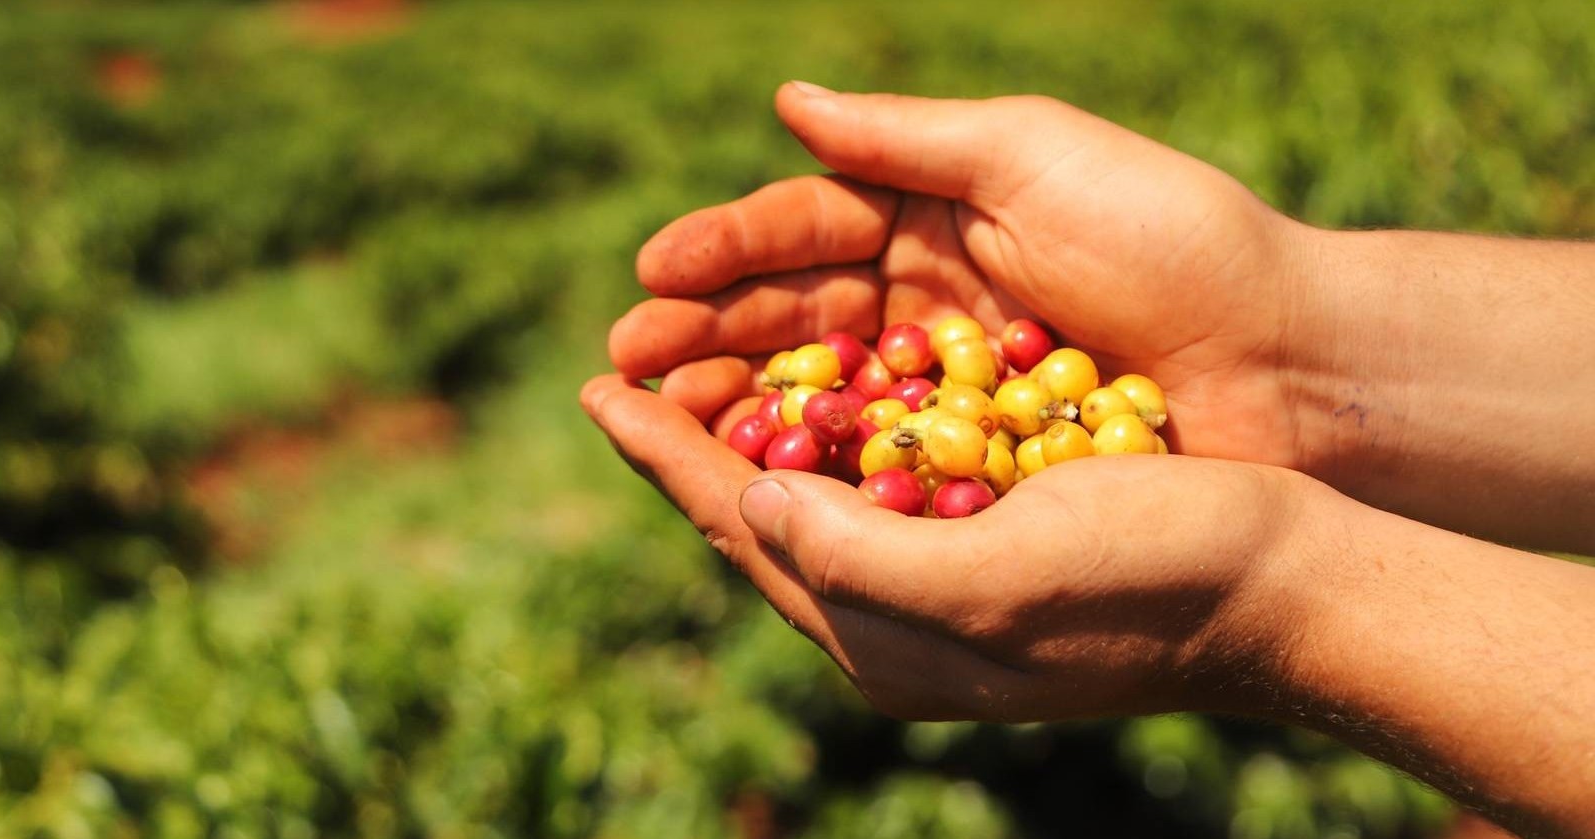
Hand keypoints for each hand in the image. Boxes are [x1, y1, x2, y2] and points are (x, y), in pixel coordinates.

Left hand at [581, 375, 1321, 720]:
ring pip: (809, 501)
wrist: (1280, 590)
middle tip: (621, 376)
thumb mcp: (994, 576)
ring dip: (746, 433)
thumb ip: (858, 558)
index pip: (742, 532)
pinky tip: (812, 389)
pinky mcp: (987, 545)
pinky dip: (829, 431)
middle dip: (687, 445)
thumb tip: (752, 506)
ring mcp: (941, 586)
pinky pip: (874, 487)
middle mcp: (897, 621)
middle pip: (758, 520)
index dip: (666, 458)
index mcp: (883, 641)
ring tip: (691, 375)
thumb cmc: (1148, 581)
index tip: (596, 393)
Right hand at [611, 84, 1322, 466]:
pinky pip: (873, 465)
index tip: (651, 274)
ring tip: (663, 421)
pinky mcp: (971, 466)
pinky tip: (750, 482)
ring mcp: (944, 389)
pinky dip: (810, 472)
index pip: (803, 229)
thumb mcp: (1037, 157)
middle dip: (704, 336)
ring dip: (735, 408)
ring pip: (816, 395)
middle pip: (790, 317)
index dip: (723, 252)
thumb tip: (786, 104)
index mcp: (933, 217)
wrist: (1292, 366)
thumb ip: (909, 138)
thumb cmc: (1175, 240)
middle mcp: (925, 302)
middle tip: (628, 363)